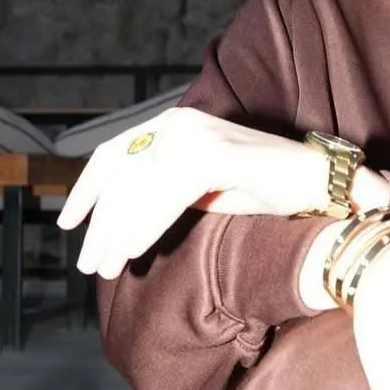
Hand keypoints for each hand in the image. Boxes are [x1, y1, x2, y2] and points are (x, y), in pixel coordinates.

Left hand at [57, 107, 323, 278]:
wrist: (319, 181)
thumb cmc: (267, 186)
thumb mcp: (204, 186)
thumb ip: (165, 190)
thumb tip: (122, 219)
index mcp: (174, 123)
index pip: (115, 153)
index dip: (87, 189)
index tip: (70, 223)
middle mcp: (180, 123)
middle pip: (122, 175)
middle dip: (101, 223)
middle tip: (90, 263)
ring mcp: (197, 135)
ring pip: (139, 188)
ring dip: (119, 232)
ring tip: (108, 266)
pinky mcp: (213, 154)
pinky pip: (166, 195)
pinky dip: (146, 225)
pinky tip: (135, 251)